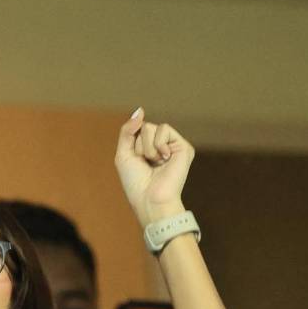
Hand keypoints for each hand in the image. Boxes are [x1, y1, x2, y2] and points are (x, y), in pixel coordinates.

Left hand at [114, 108, 194, 225]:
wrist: (149, 198)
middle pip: (143, 127)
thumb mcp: (123, 154)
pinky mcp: (184, 147)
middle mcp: (162, 146)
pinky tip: (164, 160)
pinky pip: (164, 129)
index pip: (136, 129)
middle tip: (146, 164)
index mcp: (148, 148)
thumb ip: (128, 130)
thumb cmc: (135, 182)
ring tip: (155, 163)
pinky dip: (158, 145)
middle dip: (139, 146)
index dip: (131, 144)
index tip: (136, 162)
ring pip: (152, 127)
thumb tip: (140, 110)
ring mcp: (173, 146)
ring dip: (147, 147)